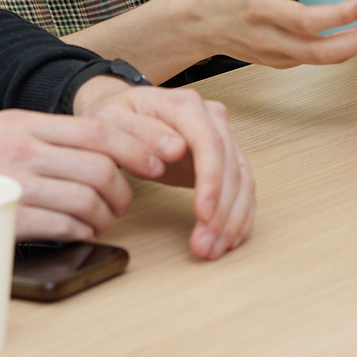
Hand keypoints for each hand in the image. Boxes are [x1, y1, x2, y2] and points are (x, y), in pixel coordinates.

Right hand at [0, 110, 169, 244]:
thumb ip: (27, 135)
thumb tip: (74, 150)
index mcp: (19, 122)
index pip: (96, 129)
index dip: (137, 145)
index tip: (160, 160)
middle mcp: (19, 147)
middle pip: (100, 165)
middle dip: (123, 188)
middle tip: (123, 203)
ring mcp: (10, 182)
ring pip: (87, 196)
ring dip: (105, 214)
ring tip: (102, 222)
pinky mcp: (1, 217)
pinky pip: (61, 224)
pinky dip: (81, 231)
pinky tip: (80, 233)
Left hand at [73, 77, 254, 258]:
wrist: (124, 113)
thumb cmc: (117, 117)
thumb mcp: (114, 121)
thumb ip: (141, 133)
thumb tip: (176, 149)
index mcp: (186, 106)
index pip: (210, 143)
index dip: (211, 181)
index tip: (203, 214)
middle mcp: (213, 119)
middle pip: (231, 167)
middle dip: (221, 212)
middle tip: (204, 245)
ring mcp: (223, 138)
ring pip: (242, 181)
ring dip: (231, 221)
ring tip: (211, 249)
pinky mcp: (226, 158)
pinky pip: (242, 188)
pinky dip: (238, 216)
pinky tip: (228, 239)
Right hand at [183, 0, 356, 66]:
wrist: (196, 22)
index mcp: (262, 11)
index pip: (308, 20)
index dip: (342, 15)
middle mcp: (270, 40)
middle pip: (324, 53)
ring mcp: (277, 57)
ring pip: (326, 60)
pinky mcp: (282, 63)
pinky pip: (318, 58)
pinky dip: (344, 46)